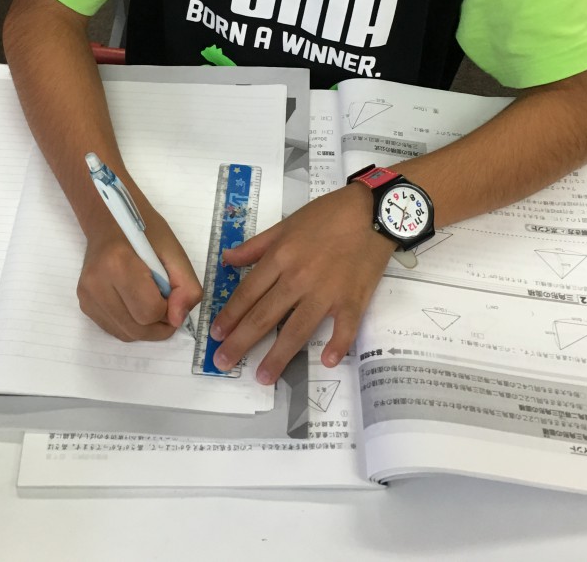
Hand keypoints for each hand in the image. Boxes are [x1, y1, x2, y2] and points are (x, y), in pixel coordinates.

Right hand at [77, 205, 201, 340]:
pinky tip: (135, 303)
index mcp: (118, 264)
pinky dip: (132, 325)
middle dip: (159, 323)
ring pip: (127, 335)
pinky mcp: (84, 305)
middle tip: (166, 302)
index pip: (149, 311)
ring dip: (146, 327)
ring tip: (150, 300)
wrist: (110, 221)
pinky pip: (115, 330)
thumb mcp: (174, 251)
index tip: (170, 292)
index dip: (168, 308)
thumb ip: (186, 286)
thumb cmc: (144, 232)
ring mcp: (87, 297)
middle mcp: (96, 284)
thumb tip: (177, 320)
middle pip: (138, 329)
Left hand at [210, 183, 393, 382]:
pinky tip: (328, 362)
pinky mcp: (353, 299)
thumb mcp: (285, 224)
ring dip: (278, 355)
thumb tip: (227, 260)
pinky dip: (338, 345)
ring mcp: (326, 291)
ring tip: (262, 376)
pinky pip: (344, 327)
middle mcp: (298, 278)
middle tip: (223, 363)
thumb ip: (255, 246)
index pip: (248, 293)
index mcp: (280, 258)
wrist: (370, 210)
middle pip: (264, 315)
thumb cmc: (327, 215)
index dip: (229, 316)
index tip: (215, 335)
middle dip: (241, 342)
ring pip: (297, 328)